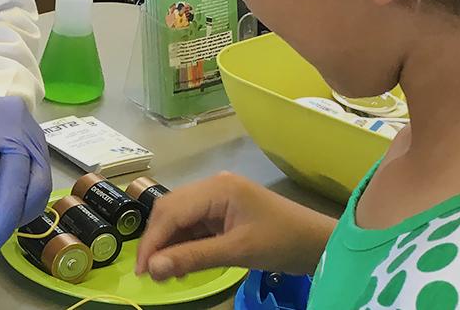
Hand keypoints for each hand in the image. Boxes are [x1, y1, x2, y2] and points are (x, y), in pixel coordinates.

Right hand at [136, 172, 336, 279]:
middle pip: (171, 210)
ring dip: (169, 244)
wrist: (318, 242)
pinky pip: (194, 225)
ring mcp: (218, 198)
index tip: (141, 270)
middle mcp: (213, 187)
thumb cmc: (282, 241)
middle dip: (157, 241)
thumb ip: (193, 257)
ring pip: (180, 218)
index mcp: (217, 188)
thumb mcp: (237, 251)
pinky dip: (184, 244)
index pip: (171, 211)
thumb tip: (154, 268)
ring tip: (165, 272)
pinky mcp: (223, 212)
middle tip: (150, 273)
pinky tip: (182, 263)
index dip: (152, 241)